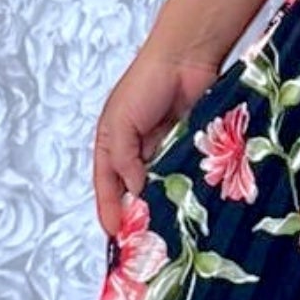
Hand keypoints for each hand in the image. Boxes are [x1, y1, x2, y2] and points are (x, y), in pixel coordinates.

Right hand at [94, 43, 225, 241]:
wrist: (186, 59)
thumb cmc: (146, 83)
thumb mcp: (121, 123)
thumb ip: (123, 159)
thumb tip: (135, 191)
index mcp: (114, 144)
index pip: (107, 185)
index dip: (109, 209)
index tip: (114, 234)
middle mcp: (139, 150)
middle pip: (136, 190)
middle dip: (139, 212)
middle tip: (144, 240)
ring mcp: (167, 149)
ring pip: (164, 185)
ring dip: (166, 202)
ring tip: (169, 227)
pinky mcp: (192, 146)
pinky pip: (189, 173)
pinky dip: (189, 186)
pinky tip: (192, 203)